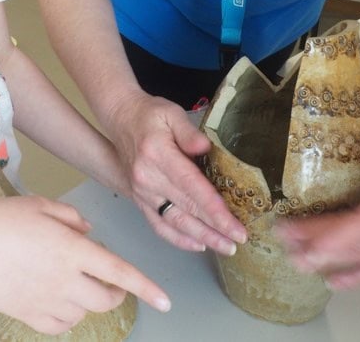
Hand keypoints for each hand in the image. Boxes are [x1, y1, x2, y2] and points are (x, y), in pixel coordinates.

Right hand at [0, 196, 170, 334]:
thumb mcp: (40, 205)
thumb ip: (71, 217)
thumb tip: (89, 231)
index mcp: (72, 249)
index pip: (119, 272)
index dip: (146, 287)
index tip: (166, 301)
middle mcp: (65, 281)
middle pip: (107, 298)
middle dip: (116, 290)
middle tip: (108, 276)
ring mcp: (47, 302)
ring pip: (85, 313)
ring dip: (89, 300)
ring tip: (72, 279)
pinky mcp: (29, 317)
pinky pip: (62, 325)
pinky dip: (68, 315)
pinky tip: (57, 298)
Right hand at [105, 91, 246, 254]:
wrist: (120, 118)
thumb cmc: (149, 114)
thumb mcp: (171, 113)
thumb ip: (189, 132)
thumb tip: (205, 148)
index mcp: (158, 155)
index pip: (191, 187)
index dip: (214, 210)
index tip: (234, 226)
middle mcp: (148, 178)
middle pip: (186, 209)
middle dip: (215, 229)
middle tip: (239, 241)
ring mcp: (141, 192)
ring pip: (174, 222)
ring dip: (201, 238)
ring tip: (225, 247)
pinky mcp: (139, 198)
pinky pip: (158, 224)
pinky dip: (178, 238)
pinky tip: (197, 244)